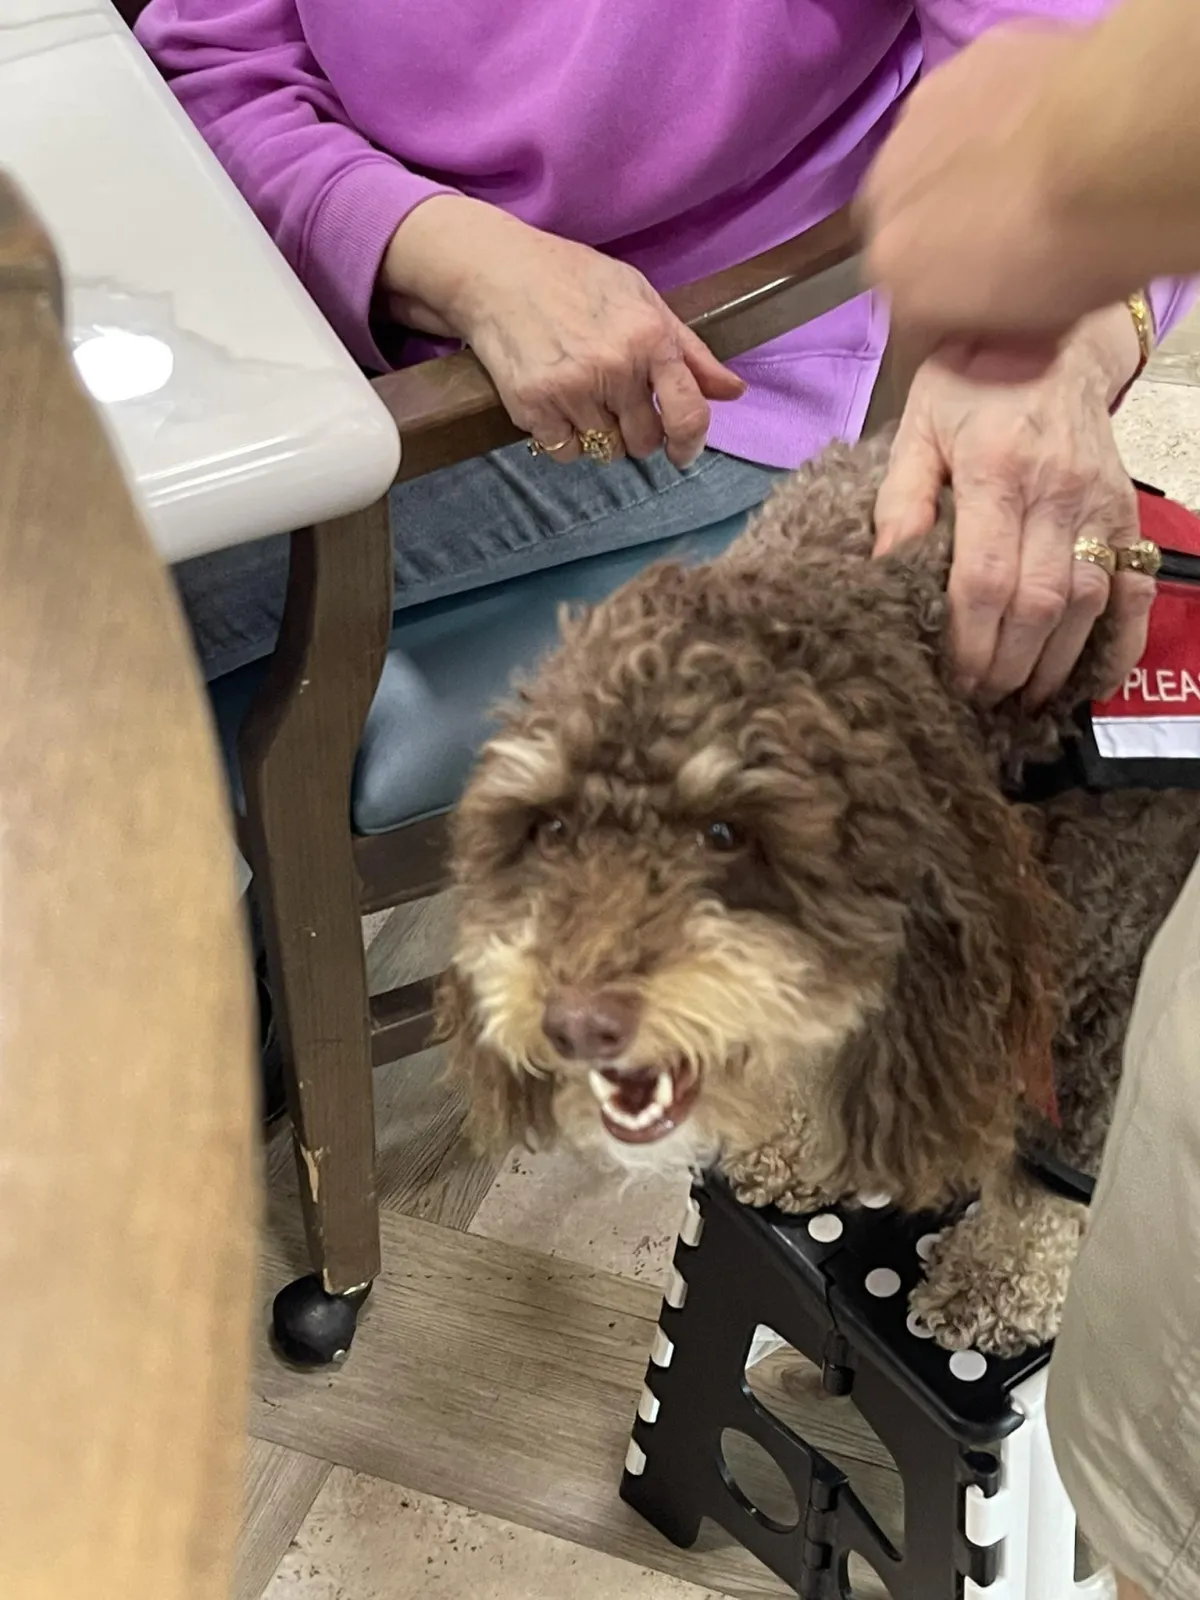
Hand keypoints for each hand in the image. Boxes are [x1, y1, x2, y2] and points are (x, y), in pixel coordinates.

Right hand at [381, 196, 744, 466]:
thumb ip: (689, 351)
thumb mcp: (641, 298)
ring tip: (584, 397)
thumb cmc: (574, 279)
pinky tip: (557, 406)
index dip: (691, 443)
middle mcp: (614, 368)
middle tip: (618, 405)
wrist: (495, 273)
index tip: (682, 452)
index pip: (688, 414)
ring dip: (600, 435)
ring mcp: (572, 391)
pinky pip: (566, 453)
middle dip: (638, 433)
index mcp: (648, 338)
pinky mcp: (533, 407)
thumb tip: (733, 391)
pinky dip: (565, 440)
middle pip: (645, 442)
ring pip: (606, 450)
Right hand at [861, 24, 1138, 354]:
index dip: (959, 333)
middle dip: (942, 256)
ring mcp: (909, 132)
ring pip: (918, 174)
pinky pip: (953, 114)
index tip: (1001, 334)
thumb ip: (990, 334)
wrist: (1123, 147)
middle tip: (1007, 255)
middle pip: (903, 243)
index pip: (913, 325)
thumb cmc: (1081, 255)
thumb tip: (992, 337)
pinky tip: (1026, 130)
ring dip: (951, 186)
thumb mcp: (1034, 331)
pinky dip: (980, 128)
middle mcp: (881, 206)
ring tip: (1014, 185)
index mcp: (896, 280)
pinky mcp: (949, 75)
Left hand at [875, 307, 1152, 706]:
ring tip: (1021, 699)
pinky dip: (1118, 640)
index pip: (986, 578)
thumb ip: (901, 502)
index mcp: (996, 472)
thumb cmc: (972, 384)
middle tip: (981, 699)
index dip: (970, 639)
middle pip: (1038, 604)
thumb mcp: (919, 429)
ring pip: (1086, 605)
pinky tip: (1091, 677)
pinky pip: (1133, 588)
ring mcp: (1100, 506)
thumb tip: (885, 571)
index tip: (952, 675)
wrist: (1052, 338)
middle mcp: (1056, 493)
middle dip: (1007, 665)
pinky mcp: (1126, 514)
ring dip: (1054, 664)